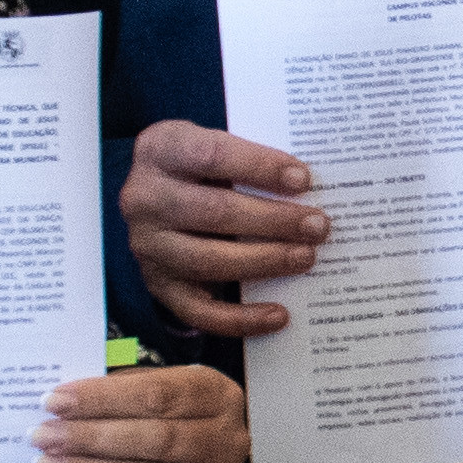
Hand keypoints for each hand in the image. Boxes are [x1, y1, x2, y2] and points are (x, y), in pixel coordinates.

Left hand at [41, 362, 249, 462]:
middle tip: (43, 437)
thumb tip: (61, 405)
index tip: (54, 402)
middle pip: (157, 439)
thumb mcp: (153, 386)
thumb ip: (117, 390)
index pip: (156, 394)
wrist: (206, 453)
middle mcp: (229, 439)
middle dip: (91, 439)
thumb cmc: (168, 414)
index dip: (101, 399)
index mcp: (217, 393)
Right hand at [120, 118, 320, 337]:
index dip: (260, 168)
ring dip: (264, 262)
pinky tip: (279, 315)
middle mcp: (144, 199)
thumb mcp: (213, 145)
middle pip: (213, 212)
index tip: (303, 180)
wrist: (155, 196)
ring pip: (207, 261)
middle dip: (273, 221)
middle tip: (317, 226)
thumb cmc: (200, 168)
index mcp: (161, 150)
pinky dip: (242, 318)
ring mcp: (147, 246)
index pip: (212, 156)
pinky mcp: (158, 285)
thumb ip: (251, 160)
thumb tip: (311, 188)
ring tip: (306, 257)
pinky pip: (198, 311)